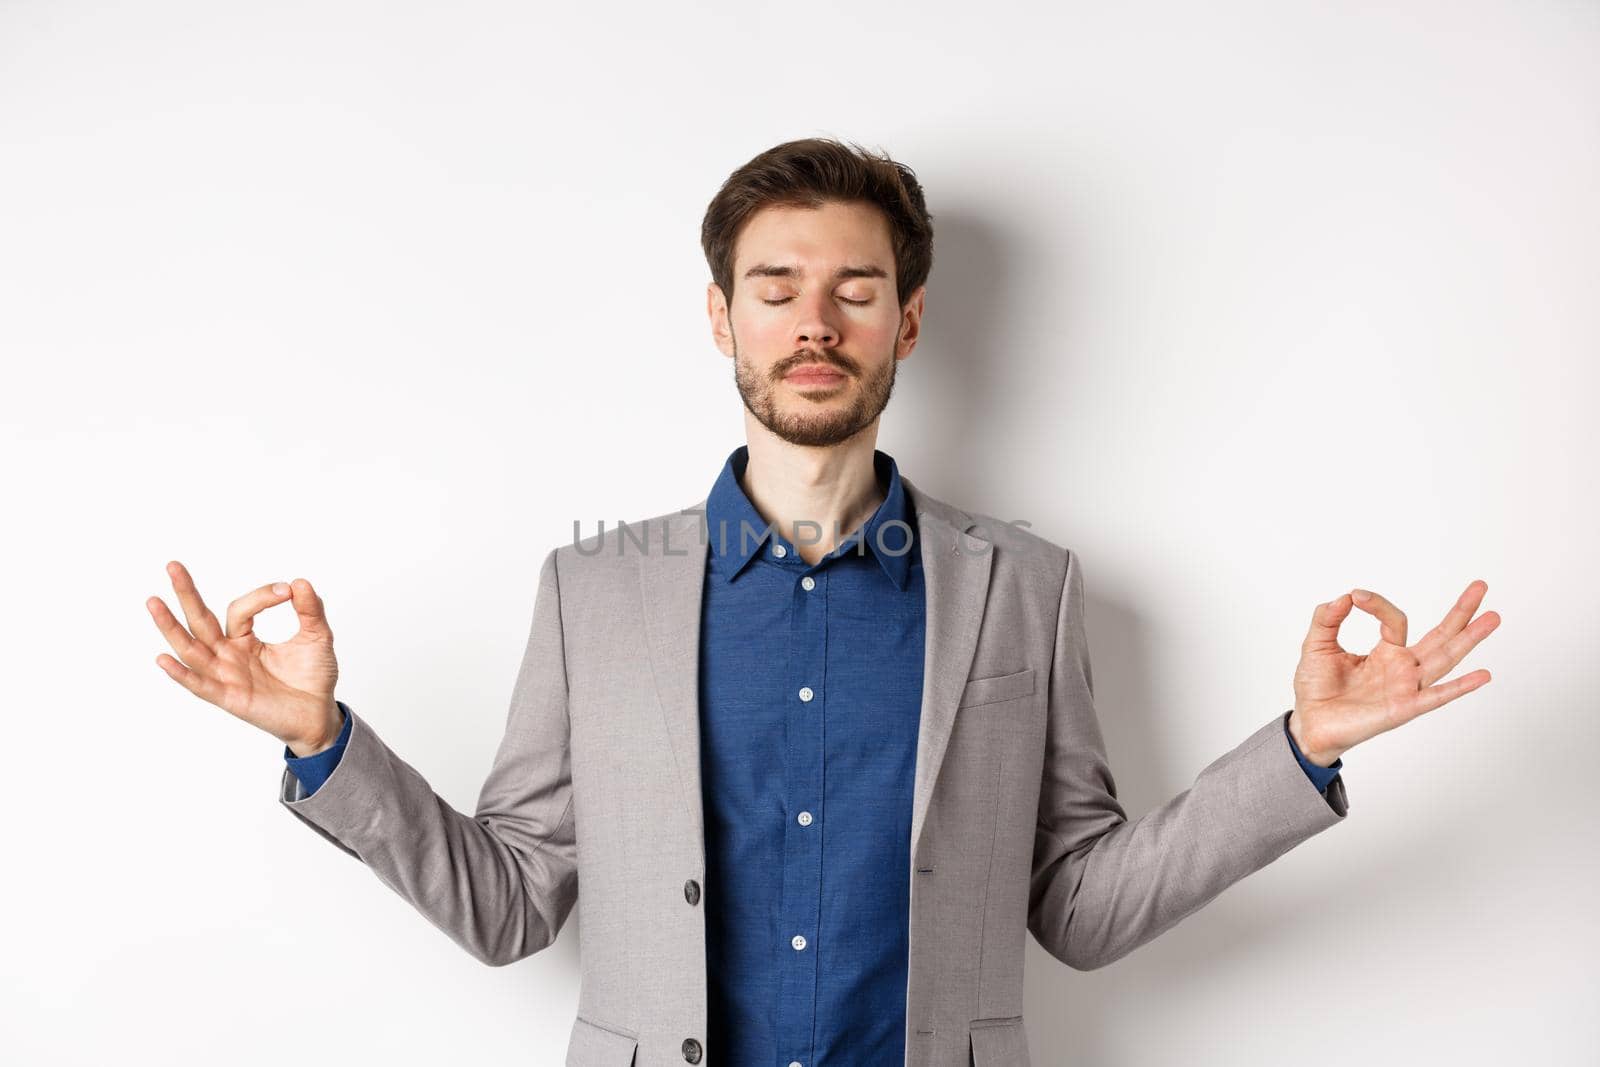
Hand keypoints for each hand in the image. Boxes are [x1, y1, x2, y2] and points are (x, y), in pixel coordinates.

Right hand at [148, 561, 342, 754]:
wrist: (320, 713)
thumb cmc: (314, 677)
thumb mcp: (316, 637)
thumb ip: (310, 610)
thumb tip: (300, 581)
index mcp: (244, 639)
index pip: (239, 610)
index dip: (260, 597)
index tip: (287, 590)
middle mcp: (228, 655)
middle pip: (201, 621)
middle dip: (186, 594)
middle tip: (173, 565)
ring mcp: (226, 676)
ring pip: (192, 649)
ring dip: (171, 627)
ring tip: (154, 602)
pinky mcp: (229, 698)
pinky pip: (200, 686)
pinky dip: (182, 674)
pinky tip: (163, 658)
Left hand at [1288, 580, 1500, 766]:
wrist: (1309, 723)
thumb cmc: (1317, 688)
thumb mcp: (1317, 645)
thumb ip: (1327, 618)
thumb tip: (1345, 596)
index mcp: (1386, 652)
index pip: (1395, 620)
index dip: (1377, 604)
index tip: (1356, 596)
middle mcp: (1403, 668)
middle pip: (1440, 636)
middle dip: (1461, 612)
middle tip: (1480, 586)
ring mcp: (1406, 687)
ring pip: (1444, 658)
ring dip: (1469, 639)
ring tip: (1492, 617)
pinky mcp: (1403, 708)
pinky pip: (1436, 696)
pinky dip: (1459, 687)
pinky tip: (1483, 675)